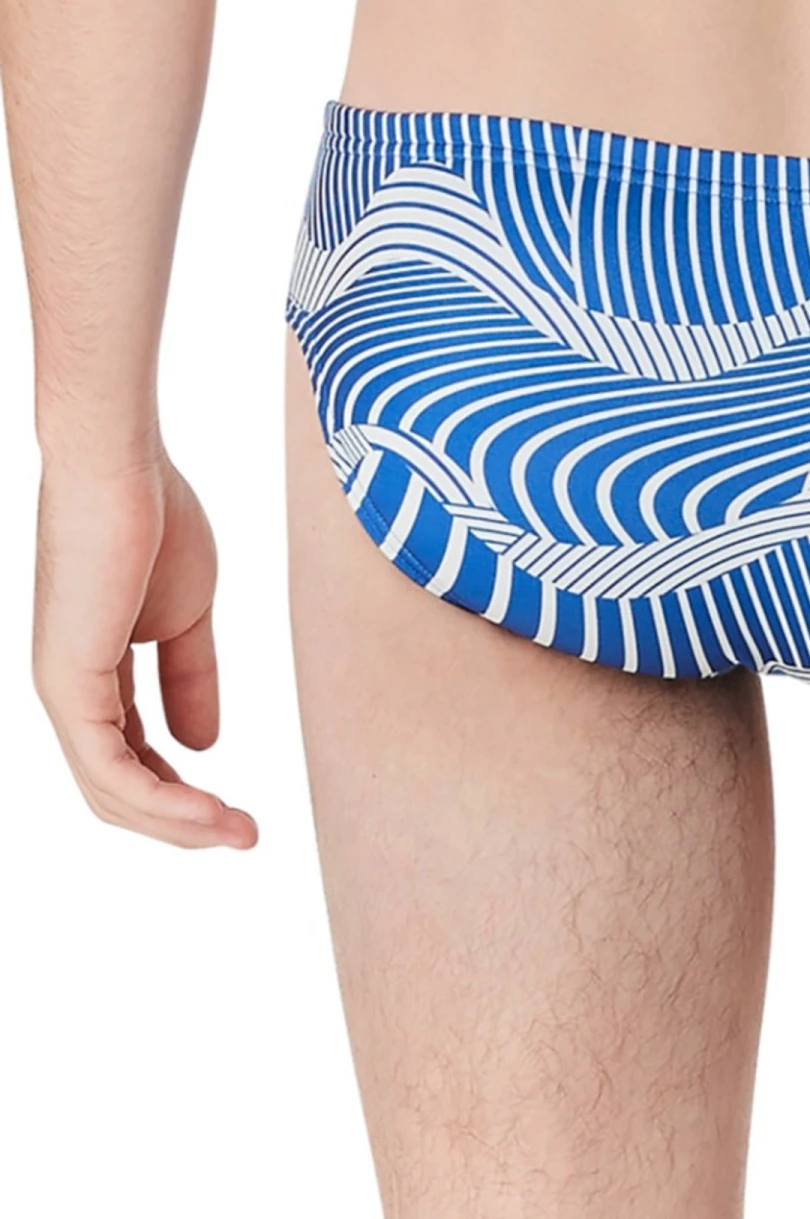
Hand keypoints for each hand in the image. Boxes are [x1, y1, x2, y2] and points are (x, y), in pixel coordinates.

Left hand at [32, 452, 256, 846]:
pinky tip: (210, 809)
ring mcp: (63, 691)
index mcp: (95, 674)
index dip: (185, 793)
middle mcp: (70, 692)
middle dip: (184, 823)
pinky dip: (162, 800)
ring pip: (111, 792)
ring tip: (239, 834)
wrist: (123, 470)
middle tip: (246, 836)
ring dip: (179, 824)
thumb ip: (191, 679)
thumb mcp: (188, 617)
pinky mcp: (68, 685)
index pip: (132, 758)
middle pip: (118, 789)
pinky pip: (111, 769)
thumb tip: (201, 745)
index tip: (241, 811)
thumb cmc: (155, 521)